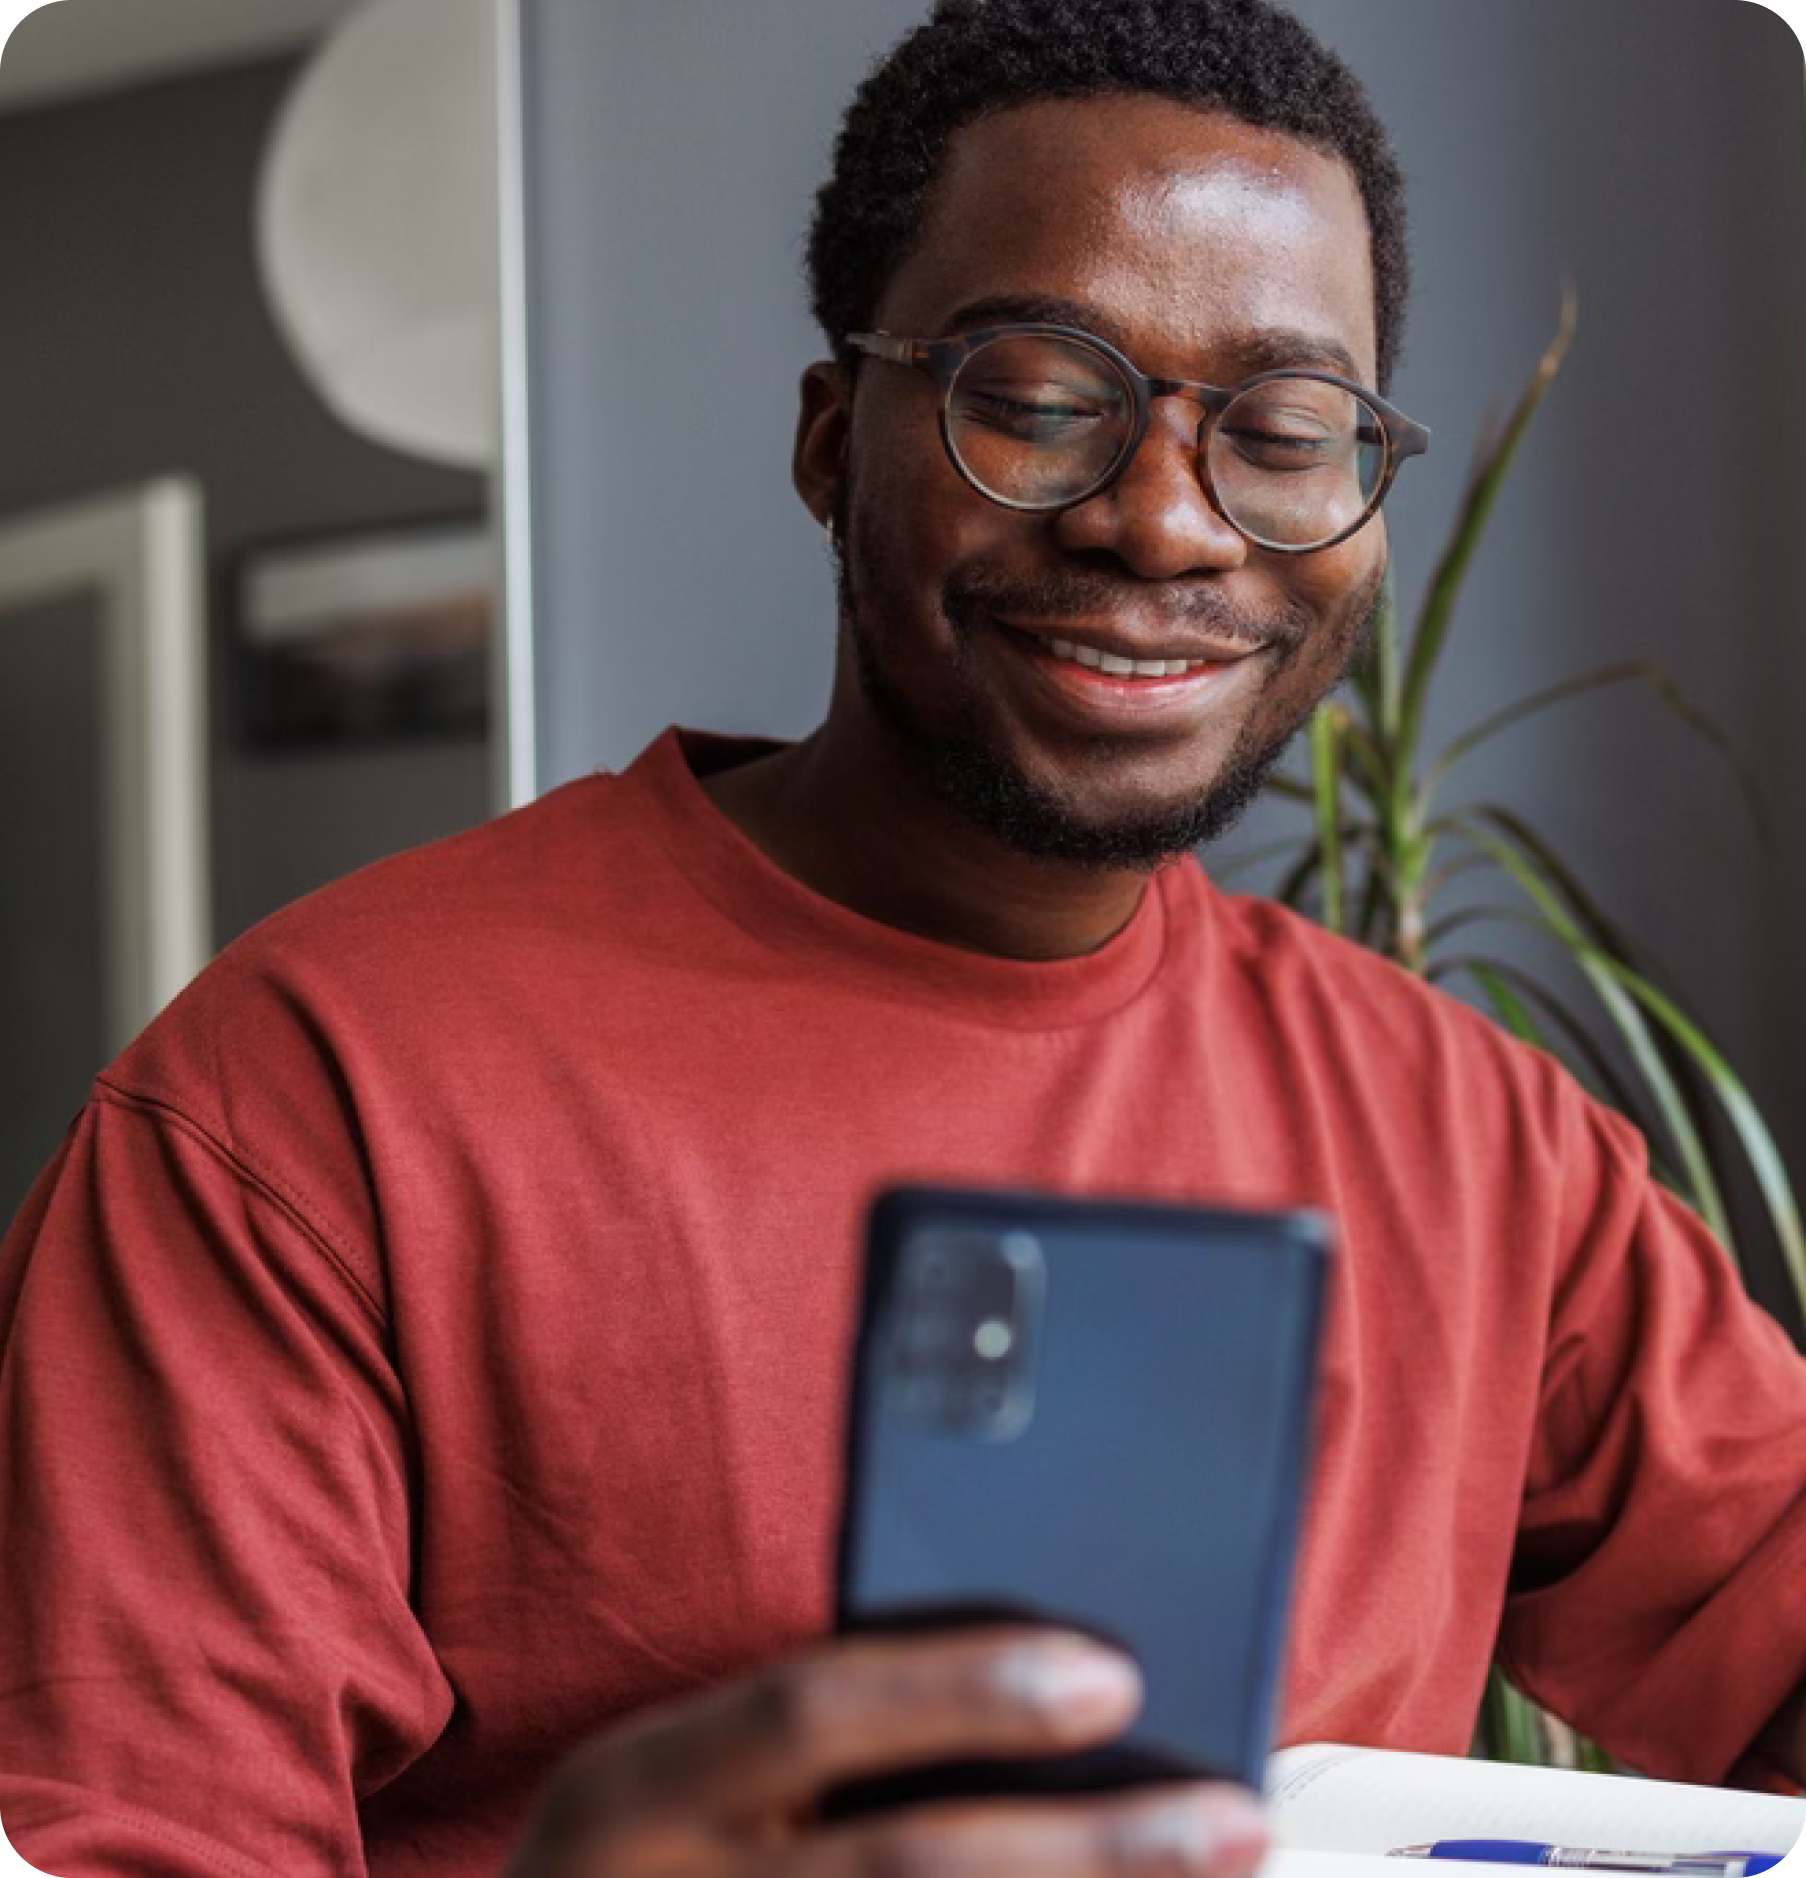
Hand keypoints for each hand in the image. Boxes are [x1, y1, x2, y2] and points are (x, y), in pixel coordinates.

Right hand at [503, 1626, 1269, 1877]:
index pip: (808, 1711)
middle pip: (907, 1872)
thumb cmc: (639, 1865)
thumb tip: (1037, 1681)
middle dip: (1087, 1849)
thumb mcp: (670, 1778)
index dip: (961, 1688)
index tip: (1115, 1672)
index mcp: (634, 1790)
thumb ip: (800, 1732)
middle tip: (1235, 1819)